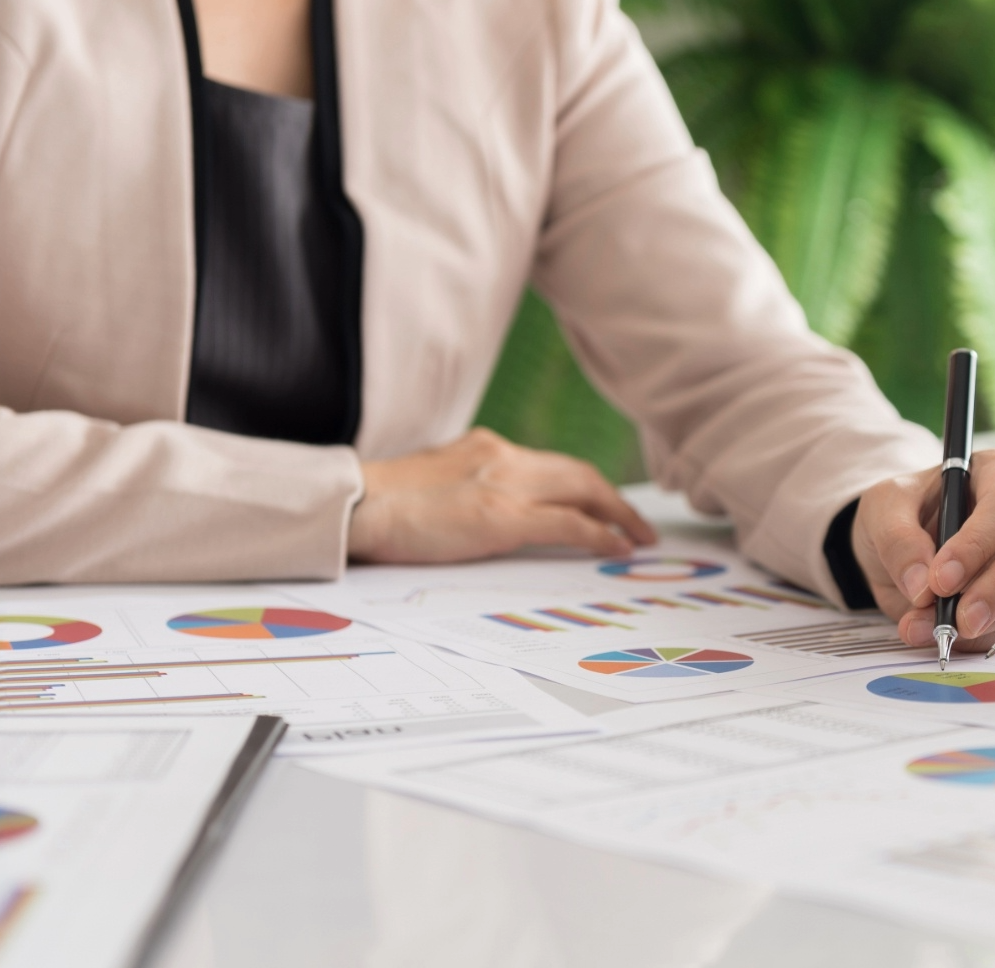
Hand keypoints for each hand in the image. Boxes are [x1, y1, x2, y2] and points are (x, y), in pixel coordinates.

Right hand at [347, 428, 655, 563]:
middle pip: (578, 472)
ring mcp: (505, 484)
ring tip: (638, 537)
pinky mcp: (502, 516)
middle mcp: (503, 457)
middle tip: (637, 524)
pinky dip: (599, 533)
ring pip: (583, 489)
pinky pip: (568, 522)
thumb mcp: (434, 483)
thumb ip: (468, 486)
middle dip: (613, 498)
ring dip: (618, 514)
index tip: (602, 504)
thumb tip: (485, 510)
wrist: (356, 504)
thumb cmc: (380, 504)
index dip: (584, 485)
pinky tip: (615, 546)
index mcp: (486, 448)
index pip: (551, 465)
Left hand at [850, 449, 994, 650]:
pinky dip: (982, 638)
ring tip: (931, 631)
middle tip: (957, 619)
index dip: (977, 545)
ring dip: (986, 621)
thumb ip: (899, 541)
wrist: (899, 543)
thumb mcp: (884, 508)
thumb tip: (921, 586)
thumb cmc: (902, 509)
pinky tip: (949, 639)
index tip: (941, 579)